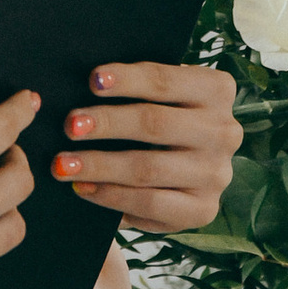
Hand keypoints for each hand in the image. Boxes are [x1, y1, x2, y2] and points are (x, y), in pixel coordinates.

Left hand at [51, 59, 239, 235]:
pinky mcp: (203, 209)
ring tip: (63, 163)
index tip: (92, 80)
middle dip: (107, 123)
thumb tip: (90, 83)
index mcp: (217, 90)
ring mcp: (217, 174)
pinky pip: (151, 203)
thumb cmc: (159, 122)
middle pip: (155, 123)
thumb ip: (137, 88)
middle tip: (69, 125)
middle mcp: (224, 132)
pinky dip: (111, 195)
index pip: (166, 80)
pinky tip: (84, 188)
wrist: (182, 176)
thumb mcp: (159, 98)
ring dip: (100, 164)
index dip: (128, 79)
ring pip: (148, 167)